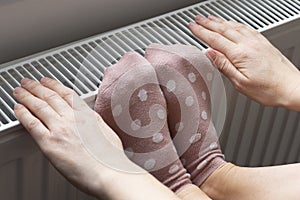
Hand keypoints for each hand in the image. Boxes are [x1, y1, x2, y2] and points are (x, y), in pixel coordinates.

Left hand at [13, 78, 181, 199]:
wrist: (108, 172)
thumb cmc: (111, 159)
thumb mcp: (107, 133)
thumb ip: (95, 124)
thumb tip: (90, 121)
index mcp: (88, 115)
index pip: (68, 94)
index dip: (55, 85)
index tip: (48, 81)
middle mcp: (73, 118)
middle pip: (51, 96)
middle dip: (37, 87)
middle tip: (29, 81)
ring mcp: (61, 128)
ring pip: (40, 106)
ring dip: (27, 96)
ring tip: (19, 91)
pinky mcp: (50, 143)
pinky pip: (32, 123)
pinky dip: (23, 114)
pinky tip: (18, 108)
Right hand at [189, 15, 299, 107]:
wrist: (291, 87)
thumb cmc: (268, 88)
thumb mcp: (240, 82)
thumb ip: (224, 66)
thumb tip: (210, 54)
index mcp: (240, 54)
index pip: (215, 39)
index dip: (201, 32)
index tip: (192, 27)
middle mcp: (249, 44)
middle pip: (223, 29)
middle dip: (207, 23)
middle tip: (197, 19)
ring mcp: (257, 41)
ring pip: (234, 26)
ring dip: (220, 21)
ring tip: (210, 18)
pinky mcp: (263, 42)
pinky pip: (245, 28)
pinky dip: (235, 23)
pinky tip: (232, 23)